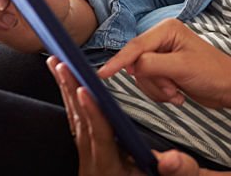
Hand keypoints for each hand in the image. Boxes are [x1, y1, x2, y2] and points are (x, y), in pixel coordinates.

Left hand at [47, 57, 205, 175]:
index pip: (99, 134)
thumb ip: (168, 169)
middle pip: (80, 120)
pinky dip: (70, 99)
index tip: (84, 90)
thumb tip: (172, 157)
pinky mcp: (85, 149)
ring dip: (65, 89)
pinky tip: (67, 85)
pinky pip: (74, 120)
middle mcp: (91, 158)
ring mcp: (85, 154)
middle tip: (61, 64)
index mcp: (108, 165)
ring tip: (58, 64)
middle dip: (70, 89)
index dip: (93, 112)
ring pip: (73, 117)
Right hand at [98, 19, 230, 109]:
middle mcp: (162, 39)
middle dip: (153, 82)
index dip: (118, 62)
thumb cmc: (213, 73)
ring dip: (159, 90)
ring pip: (142, 77)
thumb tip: (130, 66)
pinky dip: (162, 93)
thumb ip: (152, 65)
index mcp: (167, 29)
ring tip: (178, 92)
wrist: (229, 88)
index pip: (135, 47)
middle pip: (136, 65)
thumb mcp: (180, 68)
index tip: (102, 75)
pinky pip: (150, 84)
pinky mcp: (164, 69)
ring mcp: (163, 54)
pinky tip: (178, 93)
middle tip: (172, 88)